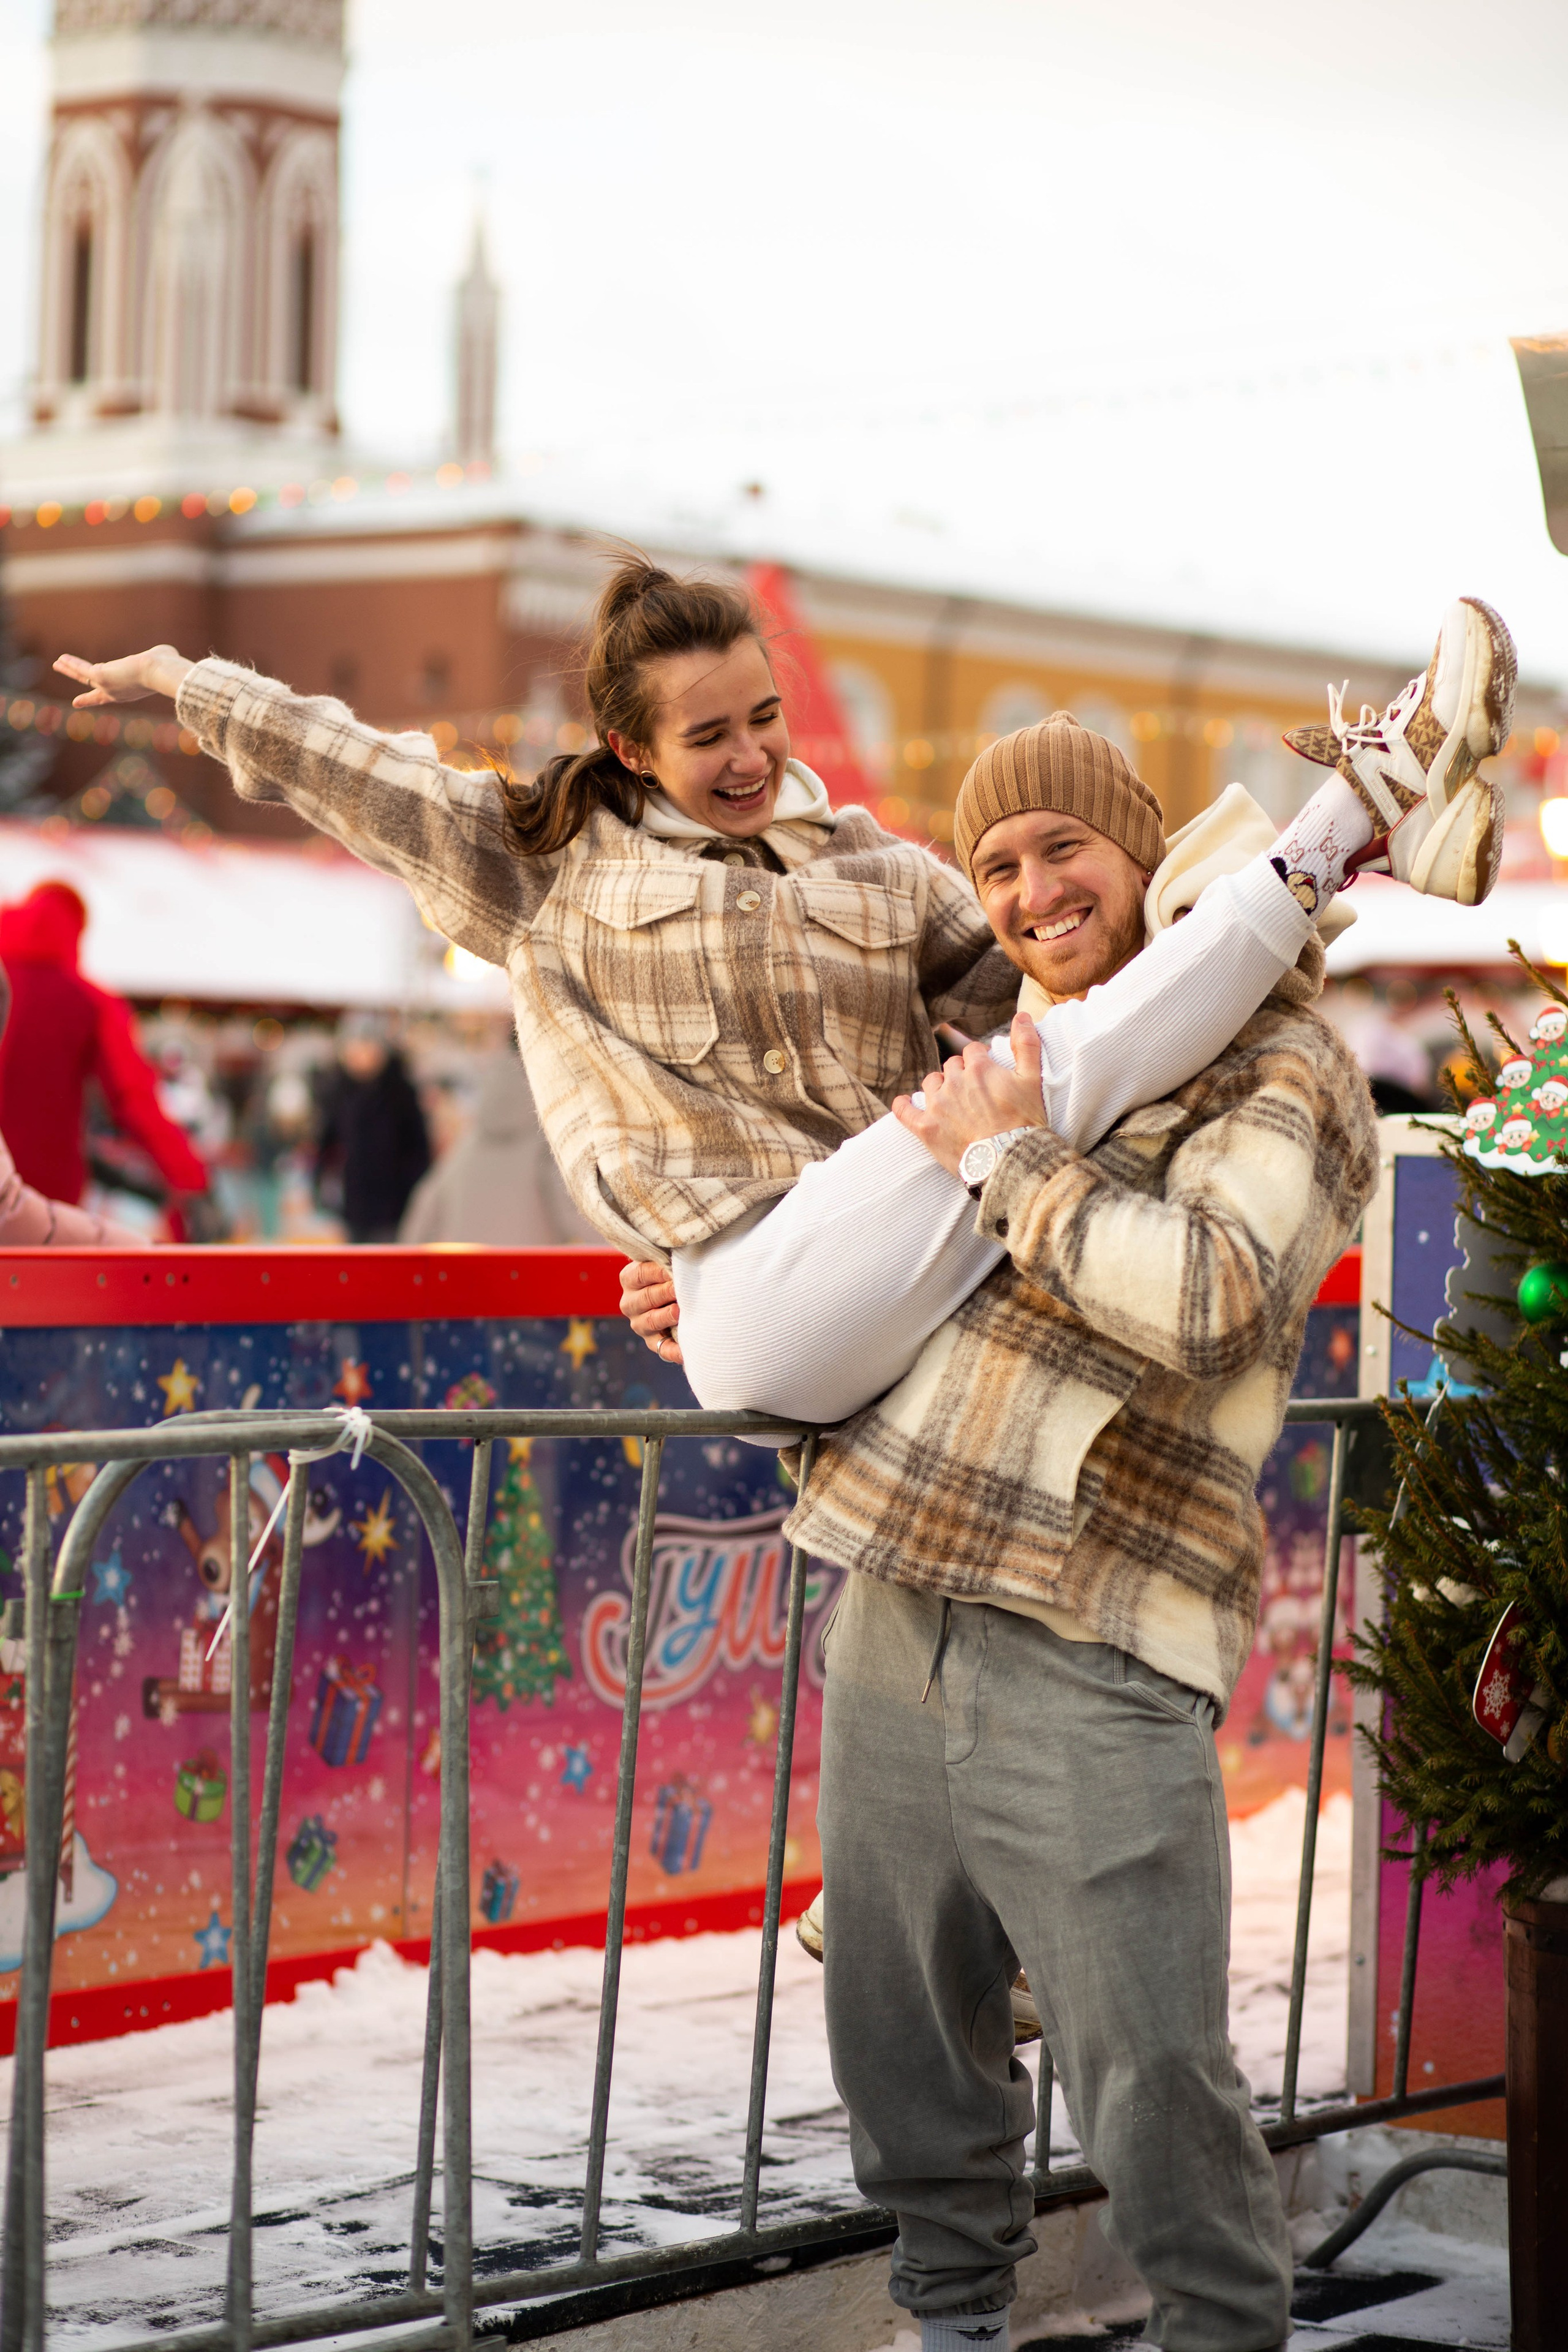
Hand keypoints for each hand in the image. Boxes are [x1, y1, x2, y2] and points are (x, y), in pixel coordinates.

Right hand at [54, 646, 194, 705]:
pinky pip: (82, 669)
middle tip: (76, 703)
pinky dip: (71, 663)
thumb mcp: (163, 663)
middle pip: (96, 692)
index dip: (107, 701)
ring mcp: (107, 686)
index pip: (116, 698)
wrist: (159, 671)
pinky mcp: (100, 676)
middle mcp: (117, 693)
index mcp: (130, 692)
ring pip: (84, 677)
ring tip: (58, 664)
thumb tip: (166, 653)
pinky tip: (61, 659)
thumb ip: (161, 659)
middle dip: (85, 697)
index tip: (100, 707)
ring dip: (70, 669)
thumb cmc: (166, 668)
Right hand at [620, 1258, 683, 1365]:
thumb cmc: (671, 1271)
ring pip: (650, 1321)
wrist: (670, 1293)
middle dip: (665, 1293)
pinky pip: (661, 1348)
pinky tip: (685, 1352)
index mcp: (629, 1278)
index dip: (659, 1271)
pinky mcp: (652, 1341)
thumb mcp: (664, 1261)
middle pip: (646, 1297)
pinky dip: (673, 1351)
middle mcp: (629, 1302)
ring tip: (680, 1312)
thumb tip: (686, 1255)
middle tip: (681, 1289)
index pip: (641, 1273)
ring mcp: (639, 1324)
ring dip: (666, 1317)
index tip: (675, 1269)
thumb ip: (669, 1258)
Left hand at [893, 1011, 1047, 1176]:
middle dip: (961, 1074)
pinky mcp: (926, 1128)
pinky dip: (903, 1106)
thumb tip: (1023, 1015)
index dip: (980, 1061)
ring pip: (931, 1083)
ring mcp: (938, 1105)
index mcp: (979, 1068)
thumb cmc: (1025, 1122)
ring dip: (939, 1087)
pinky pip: (905, 1111)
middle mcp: (954, 1082)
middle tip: (973, 1092)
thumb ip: (1027, 1045)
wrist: (1010, 1161)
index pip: (973, 1052)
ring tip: (949, 1100)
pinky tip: (904, 1103)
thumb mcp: (1033, 1080)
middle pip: (951, 1067)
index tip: (987, 1073)